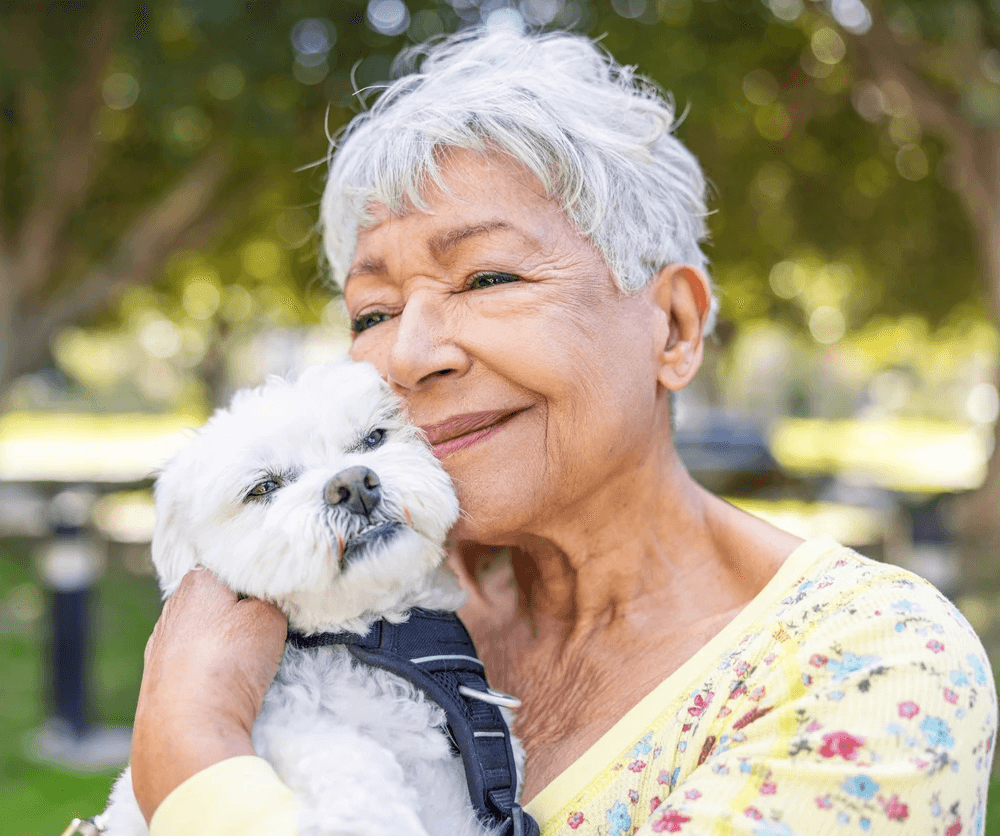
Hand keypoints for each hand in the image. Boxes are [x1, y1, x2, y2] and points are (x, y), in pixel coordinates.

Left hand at [130, 568, 286, 821]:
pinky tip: (224, 687)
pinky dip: (209, 672)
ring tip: (248, 665)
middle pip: (216, 603)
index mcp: (197, 583)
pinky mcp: (157, 683)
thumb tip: (265, 603)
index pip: (230, 568)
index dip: (254, 580)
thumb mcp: (270, 617)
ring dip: (222, 646)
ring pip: (203, 636)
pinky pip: (192, 666)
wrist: (185, 730)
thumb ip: (270, 600)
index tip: (274, 595)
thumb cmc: (227, 664)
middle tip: (267, 629)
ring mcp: (160, 648)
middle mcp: (172, 610)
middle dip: (238, 613)